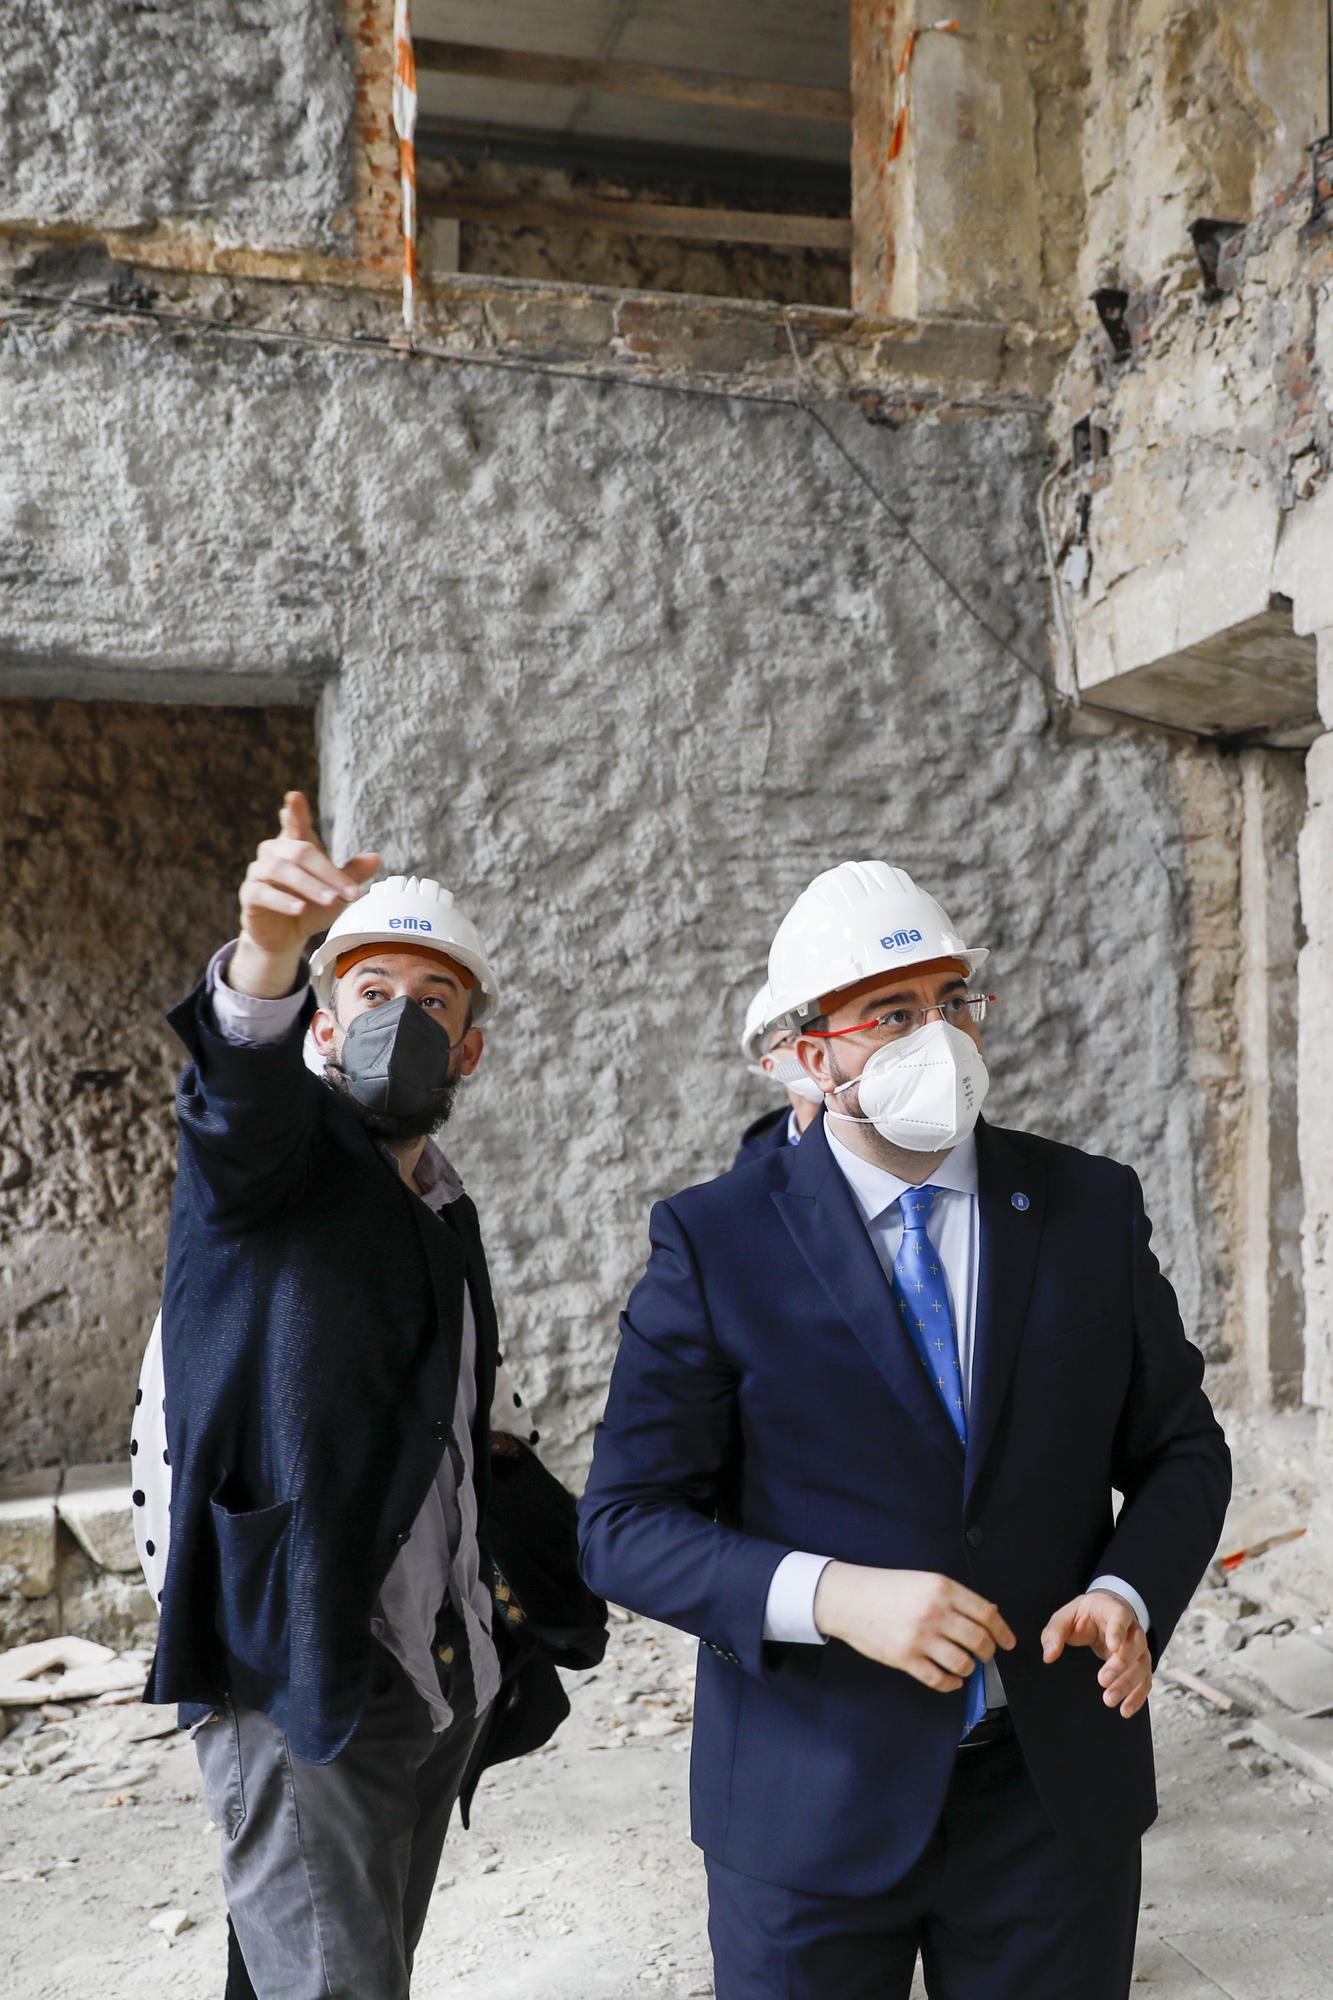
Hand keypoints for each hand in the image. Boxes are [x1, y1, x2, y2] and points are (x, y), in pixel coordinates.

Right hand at [231, 792, 379, 996]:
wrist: (285, 937)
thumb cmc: (311, 908)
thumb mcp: (336, 893)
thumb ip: (352, 875)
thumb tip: (376, 857)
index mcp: (295, 847)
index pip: (295, 825)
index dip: (296, 811)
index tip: (295, 797)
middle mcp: (274, 854)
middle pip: (299, 852)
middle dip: (327, 872)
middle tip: (351, 893)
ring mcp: (259, 873)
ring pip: (280, 870)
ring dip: (309, 886)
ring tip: (330, 900)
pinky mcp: (249, 895)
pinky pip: (262, 892)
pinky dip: (282, 900)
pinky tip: (299, 908)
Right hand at [814, 1563, 1015, 1693]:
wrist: (848, 1598)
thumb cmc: (887, 1588)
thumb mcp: (924, 1581)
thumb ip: (955, 1597)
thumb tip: (990, 1615)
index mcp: (942, 1588)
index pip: (986, 1614)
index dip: (1002, 1632)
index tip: (1008, 1643)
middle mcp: (934, 1612)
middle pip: (979, 1641)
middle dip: (988, 1653)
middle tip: (985, 1655)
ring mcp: (920, 1637)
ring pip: (963, 1663)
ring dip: (969, 1668)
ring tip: (964, 1665)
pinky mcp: (905, 1658)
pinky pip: (940, 1679)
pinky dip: (952, 1683)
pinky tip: (952, 1679)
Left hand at [1041, 1590, 1151, 1717]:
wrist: (1102, 1614)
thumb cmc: (1083, 1615)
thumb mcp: (1066, 1616)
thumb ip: (1055, 1633)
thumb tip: (1048, 1656)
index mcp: (1113, 1609)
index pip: (1120, 1616)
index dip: (1118, 1631)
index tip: (1113, 1646)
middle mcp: (1132, 1628)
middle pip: (1135, 1644)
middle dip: (1120, 1664)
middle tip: (1102, 1679)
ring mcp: (1139, 1647)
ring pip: (1142, 1664)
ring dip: (1128, 1684)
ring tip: (1108, 1699)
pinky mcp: (1140, 1664)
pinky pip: (1145, 1680)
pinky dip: (1137, 1696)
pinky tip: (1125, 1710)